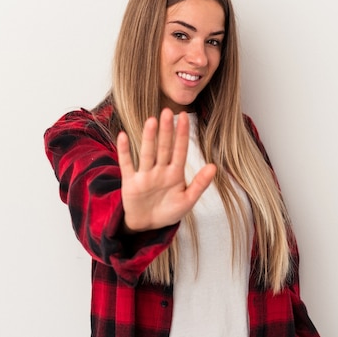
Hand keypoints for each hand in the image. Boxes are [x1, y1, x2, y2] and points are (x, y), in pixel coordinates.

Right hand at [117, 108, 216, 232]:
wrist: (147, 226)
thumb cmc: (169, 211)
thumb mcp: (187, 200)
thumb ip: (200, 184)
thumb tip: (214, 166)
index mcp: (175, 173)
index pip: (180, 150)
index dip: (182, 134)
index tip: (185, 117)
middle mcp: (160, 170)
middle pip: (164, 147)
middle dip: (166, 131)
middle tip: (168, 111)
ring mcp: (145, 175)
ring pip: (147, 153)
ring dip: (149, 138)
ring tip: (151, 121)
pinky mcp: (130, 182)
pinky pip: (126, 164)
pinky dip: (124, 151)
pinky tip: (123, 136)